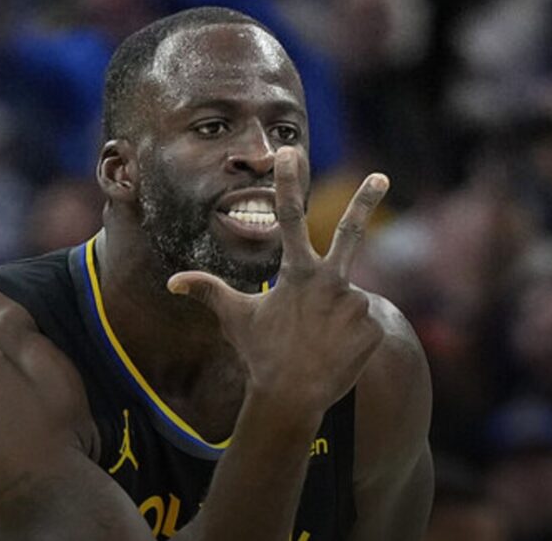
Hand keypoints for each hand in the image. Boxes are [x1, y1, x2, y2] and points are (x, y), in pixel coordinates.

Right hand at [168, 147, 389, 410]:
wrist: (293, 398)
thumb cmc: (261, 354)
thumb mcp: (235, 318)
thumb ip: (208, 292)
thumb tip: (172, 282)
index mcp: (298, 273)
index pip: (288, 218)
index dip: (286, 182)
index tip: (289, 153)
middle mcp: (331, 282)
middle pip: (349, 233)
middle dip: (364, 200)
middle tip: (380, 176)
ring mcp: (356, 304)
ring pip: (348, 299)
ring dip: (335, 316)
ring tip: (319, 342)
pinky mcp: (374, 326)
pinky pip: (365, 324)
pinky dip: (352, 336)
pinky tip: (336, 352)